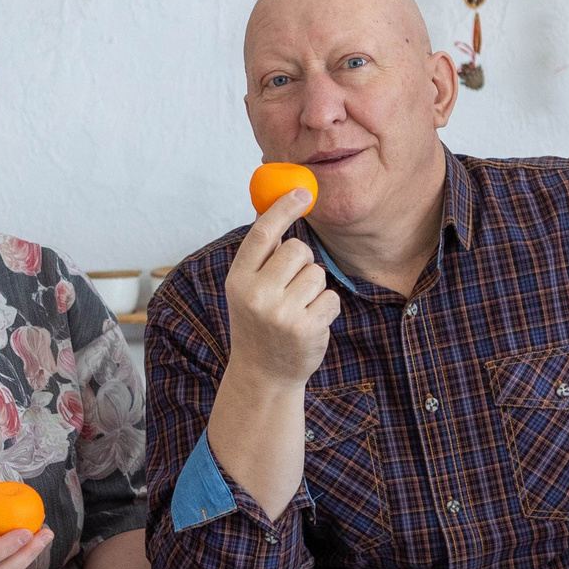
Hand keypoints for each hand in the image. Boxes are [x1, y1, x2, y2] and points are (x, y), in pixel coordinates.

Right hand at [224, 187, 339, 387]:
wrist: (263, 376)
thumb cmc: (258, 325)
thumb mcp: (246, 290)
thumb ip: (260, 256)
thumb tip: (278, 208)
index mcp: (238, 281)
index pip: (262, 234)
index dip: (283, 209)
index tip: (302, 193)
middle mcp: (257, 295)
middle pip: (298, 249)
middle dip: (301, 263)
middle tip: (290, 287)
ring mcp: (282, 313)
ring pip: (317, 273)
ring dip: (313, 288)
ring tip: (297, 310)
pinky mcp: (307, 328)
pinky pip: (331, 297)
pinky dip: (326, 308)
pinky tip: (309, 324)